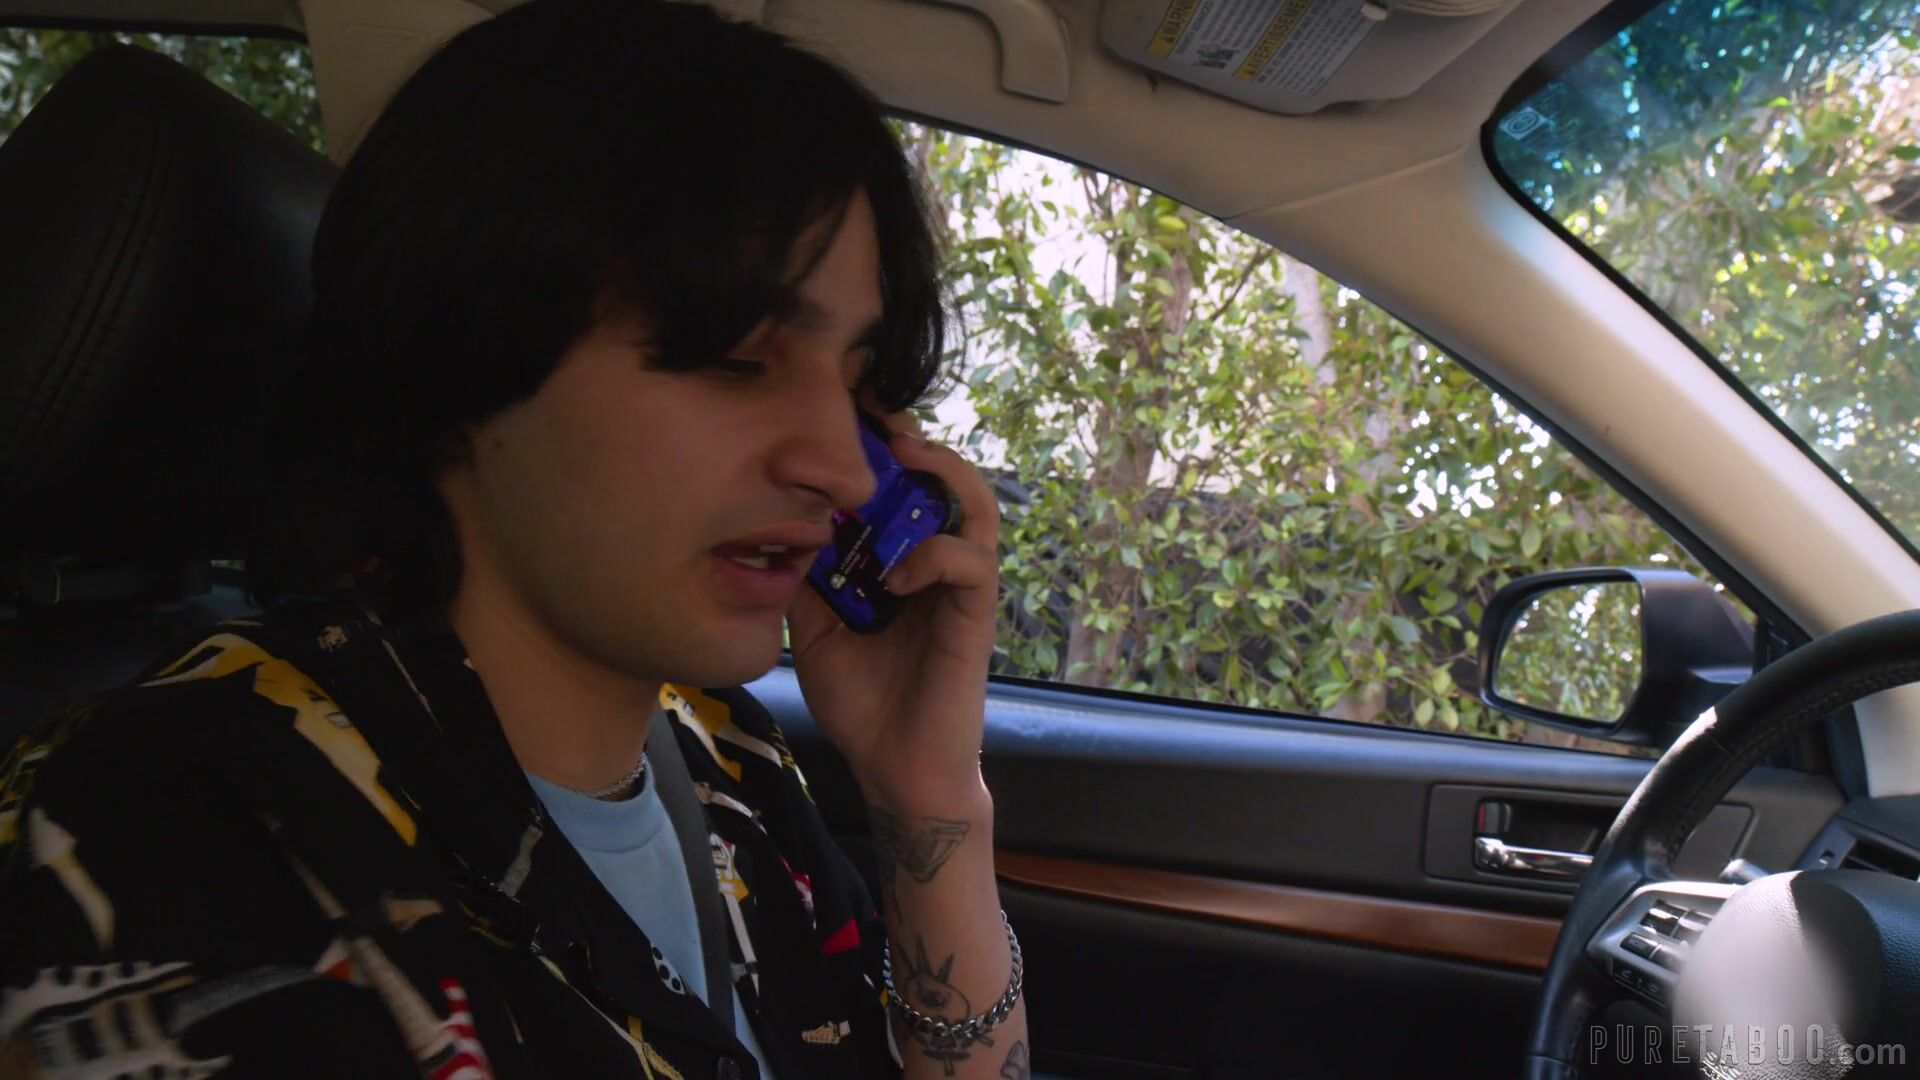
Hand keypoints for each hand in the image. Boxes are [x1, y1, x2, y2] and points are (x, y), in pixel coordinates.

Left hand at [784, 409, 999, 814]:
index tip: (843, 412)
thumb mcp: (813, 626)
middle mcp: (935, 562)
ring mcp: (960, 586)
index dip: (880, 444)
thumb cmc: (861, 701)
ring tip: (904, 456)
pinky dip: (934, 555)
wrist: (895, 768)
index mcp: (900, 558)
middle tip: (874, 413)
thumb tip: (769, 522)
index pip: (902, 483)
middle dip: (912, 436)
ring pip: (976, 503)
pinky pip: (971, 561)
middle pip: (943, 475)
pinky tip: (896, 576)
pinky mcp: (975, 615)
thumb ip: (805, 575)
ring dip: (941, 471)